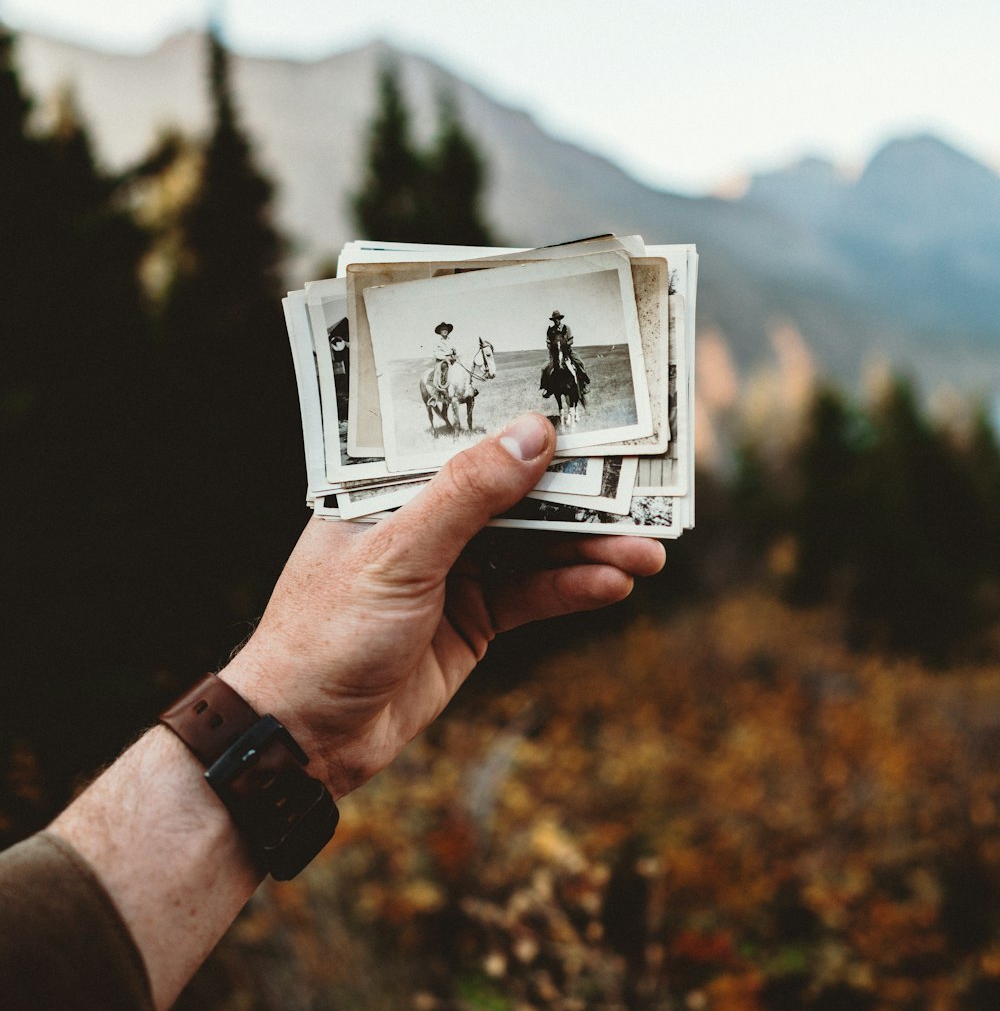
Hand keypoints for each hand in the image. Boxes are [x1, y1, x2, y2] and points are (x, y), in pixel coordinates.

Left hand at [222, 413, 664, 797]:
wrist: (302, 742)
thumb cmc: (326, 632)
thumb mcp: (398, 554)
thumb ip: (467, 494)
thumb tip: (532, 432)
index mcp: (388, 485)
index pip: (465, 437)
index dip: (525, 422)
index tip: (591, 408)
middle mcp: (423, 520)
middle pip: (513, 494)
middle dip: (577, 496)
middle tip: (641, 492)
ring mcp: (450, 570)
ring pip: (532, 547)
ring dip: (589, 549)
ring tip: (647, 552)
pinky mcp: (470, 620)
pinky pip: (530, 596)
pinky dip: (570, 589)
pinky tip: (613, 585)